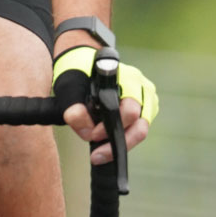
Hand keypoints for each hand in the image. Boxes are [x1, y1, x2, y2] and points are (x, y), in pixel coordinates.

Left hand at [52, 49, 157, 163]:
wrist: (84, 63)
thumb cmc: (78, 72)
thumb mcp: (68, 87)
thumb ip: (73, 109)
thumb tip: (87, 132)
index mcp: (127, 78)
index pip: (130, 110)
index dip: (110, 127)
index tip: (92, 135)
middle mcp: (142, 88)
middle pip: (140, 126)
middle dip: (116, 142)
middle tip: (96, 153)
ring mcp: (147, 99)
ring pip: (141, 131)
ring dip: (120, 143)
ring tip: (99, 150)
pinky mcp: (145, 109)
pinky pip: (138, 130)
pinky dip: (122, 139)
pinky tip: (106, 141)